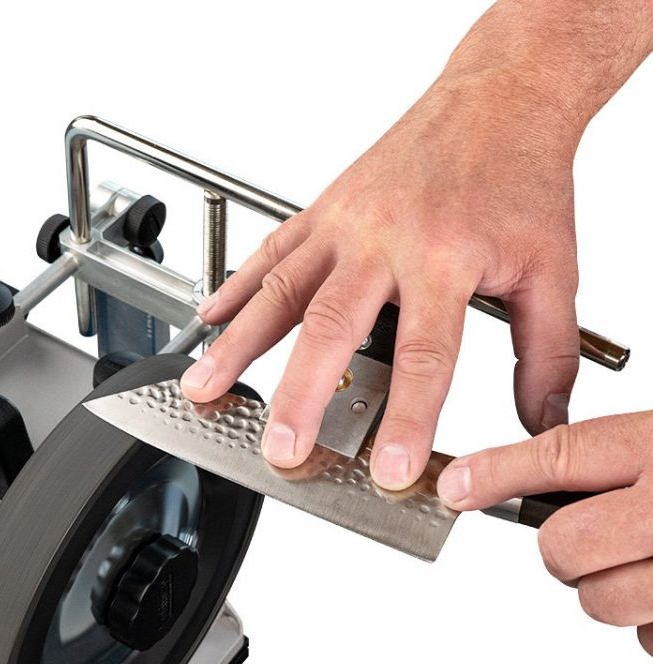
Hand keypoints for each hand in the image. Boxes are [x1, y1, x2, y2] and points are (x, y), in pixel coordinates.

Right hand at [181, 69, 581, 488]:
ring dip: (238, 343)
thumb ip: (549, 354)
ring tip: (206, 387)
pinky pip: (270, 249)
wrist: (496, 99)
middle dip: (300, 395)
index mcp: (445, 258)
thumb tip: (540, 421)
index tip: (391, 469)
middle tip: (281, 446)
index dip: (407, 419)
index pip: (424, 355)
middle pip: (331, 327)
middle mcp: (385, 239)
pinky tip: (212, 318)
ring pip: (281, 289)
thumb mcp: (553, 269)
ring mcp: (345, 222)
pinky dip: (236, 286)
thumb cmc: (518, 177)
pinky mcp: (324, 208)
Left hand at [436, 412, 652, 655]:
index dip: (496, 473)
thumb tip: (538, 472)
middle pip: (562, 543)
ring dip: (606, 587)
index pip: (559, 457)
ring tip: (641, 560)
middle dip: (561, 547)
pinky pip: (644, 636)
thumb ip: (616, 453)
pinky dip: (647, 620)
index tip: (455, 486)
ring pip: (597, 598)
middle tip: (586, 536)